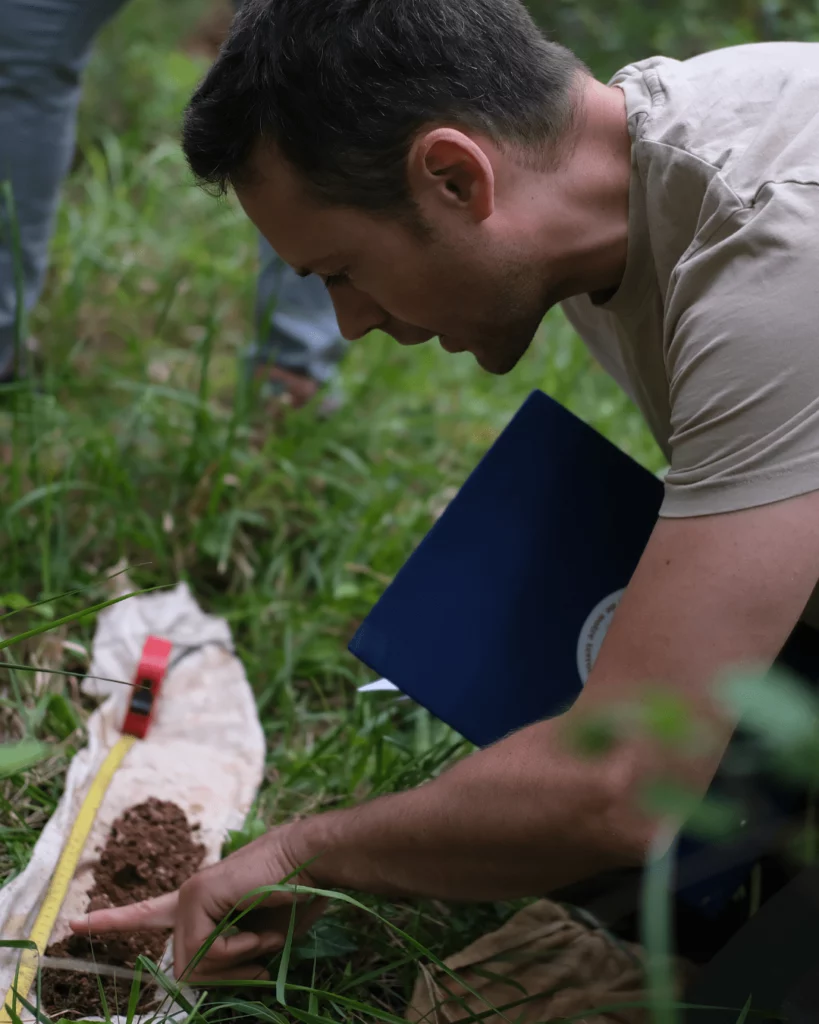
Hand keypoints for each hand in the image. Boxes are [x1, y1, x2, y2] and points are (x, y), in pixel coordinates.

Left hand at [69, 825, 326, 983]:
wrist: (312, 864)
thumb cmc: (294, 898)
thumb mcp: (258, 942)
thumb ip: (228, 956)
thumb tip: (195, 975)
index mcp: (200, 905)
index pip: (147, 913)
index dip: (113, 921)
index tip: (74, 924)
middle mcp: (187, 898)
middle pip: (185, 969)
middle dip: (226, 976)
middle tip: (257, 965)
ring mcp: (189, 894)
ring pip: (193, 966)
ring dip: (236, 964)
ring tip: (262, 938)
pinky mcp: (197, 894)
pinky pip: (205, 951)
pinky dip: (237, 953)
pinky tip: (257, 933)